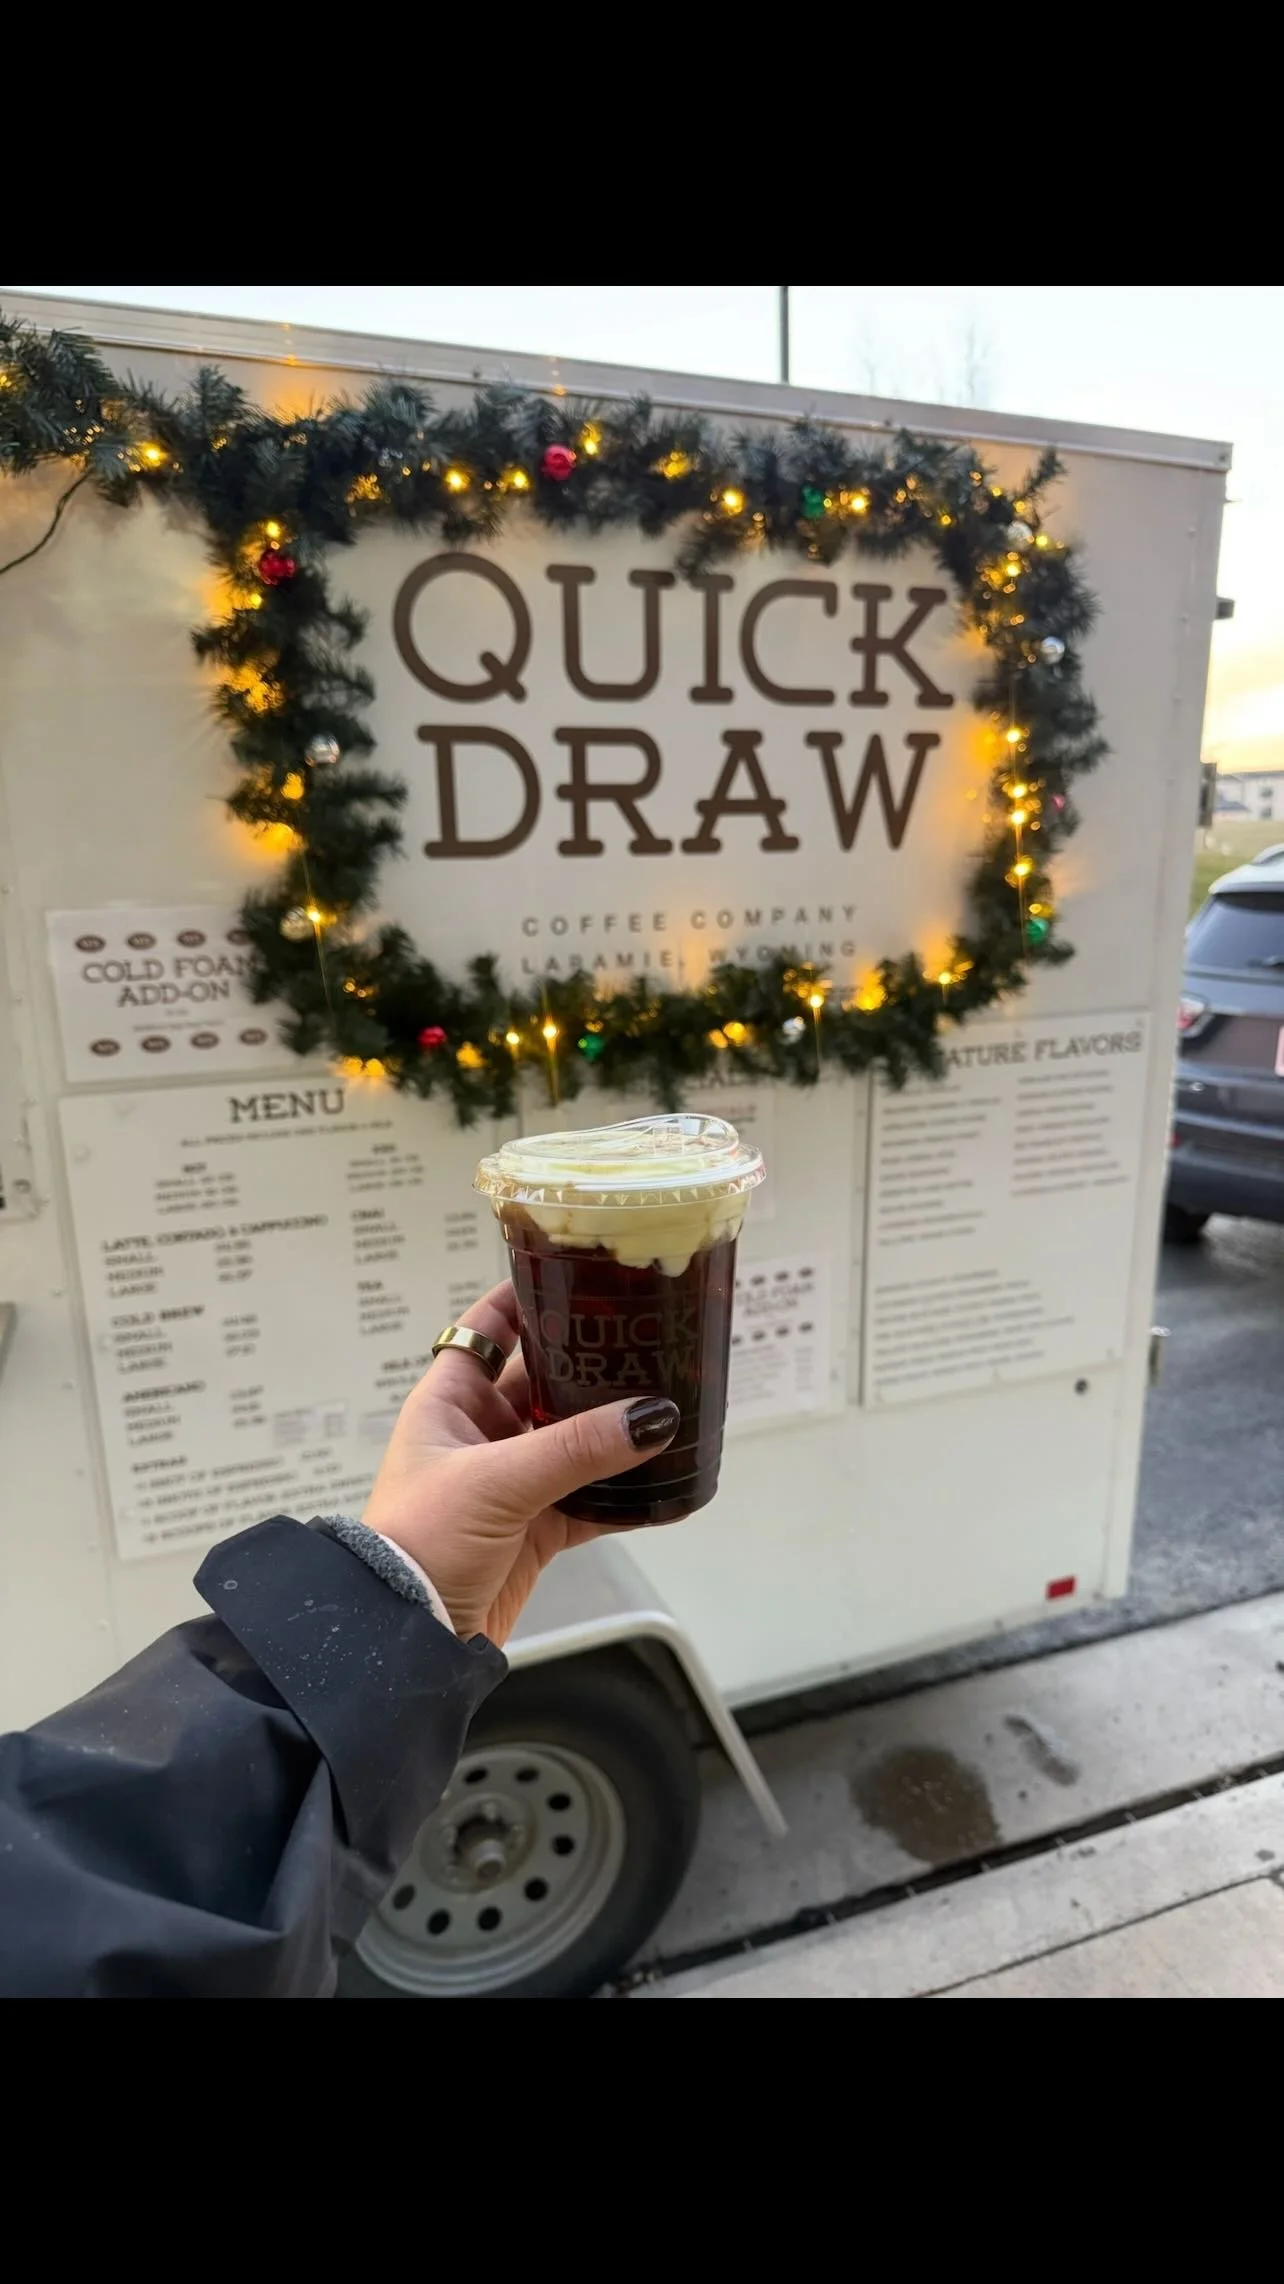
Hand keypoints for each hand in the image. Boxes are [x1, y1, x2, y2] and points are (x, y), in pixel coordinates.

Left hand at [362, 1282, 678, 1645]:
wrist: (402, 1638)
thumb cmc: (422, 1540)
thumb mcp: (498, 1481)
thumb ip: (577, 1447)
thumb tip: (653, 1415)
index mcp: (448, 1402)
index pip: (487, 1328)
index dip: (527, 1299)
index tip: (580, 1276)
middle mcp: (478, 1434)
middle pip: (542, 1383)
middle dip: (591, 1366)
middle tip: (648, 1342)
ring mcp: (508, 1483)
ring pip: (572, 1442)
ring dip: (613, 1431)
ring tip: (669, 1406)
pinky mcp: (531, 1531)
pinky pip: (587, 1502)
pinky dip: (622, 1497)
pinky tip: (663, 1487)